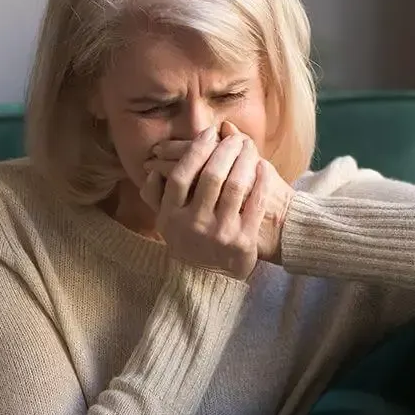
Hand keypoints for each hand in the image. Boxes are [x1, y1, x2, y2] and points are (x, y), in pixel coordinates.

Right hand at [142, 122, 295, 265]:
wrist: (212, 280)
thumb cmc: (189, 241)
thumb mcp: (165, 223)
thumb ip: (156, 196)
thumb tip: (152, 170)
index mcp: (171, 218)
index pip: (181, 175)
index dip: (196, 150)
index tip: (210, 133)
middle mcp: (194, 226)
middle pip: (211, 176)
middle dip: (225, 150)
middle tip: (234, 138)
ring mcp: (220, 235)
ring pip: (236, 185)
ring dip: (245, 159)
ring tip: (249, 147)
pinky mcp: (244, 242)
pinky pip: (255, 203)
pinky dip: (261, 181)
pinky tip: (262, 167)